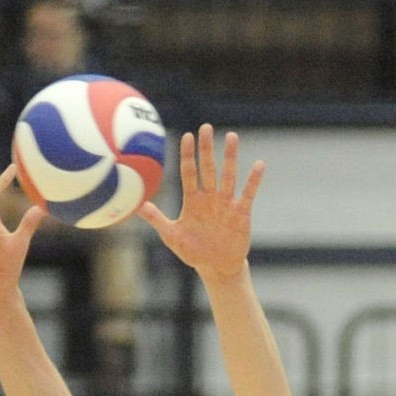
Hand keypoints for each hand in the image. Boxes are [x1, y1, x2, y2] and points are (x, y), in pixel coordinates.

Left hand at [139, 124, 262, 280]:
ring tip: (232, 136)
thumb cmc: (194, 252)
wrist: (217, 268)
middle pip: (208, 168)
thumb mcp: (172, 236)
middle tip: (206, 127)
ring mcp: (226, 204)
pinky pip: (248, 194)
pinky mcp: (241, 213)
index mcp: (193, 200)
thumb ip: (157, 219)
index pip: (189, 172)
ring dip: (230, 157)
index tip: (187, 136)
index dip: (188, 155)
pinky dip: (253, 180)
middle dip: (207, 148)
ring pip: (228, 176)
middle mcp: (210, 197)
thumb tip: (137, 205)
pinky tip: (259, 165)